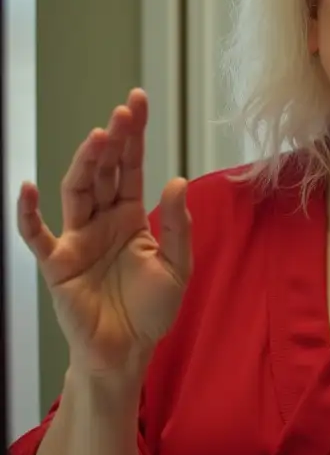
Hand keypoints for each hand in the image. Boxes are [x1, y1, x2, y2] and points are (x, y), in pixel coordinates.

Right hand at [17, 90, 191, 379]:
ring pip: (76, 192)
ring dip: (85, 163)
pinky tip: (28, 189)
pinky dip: (28, 214)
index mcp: (131, 217)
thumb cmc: (152, 310)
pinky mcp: (57, 264)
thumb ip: (177, 226)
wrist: (128, 352)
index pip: (131, 167)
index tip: (136, 102)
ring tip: (98, 137)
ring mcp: (77, 239)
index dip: (133, 136)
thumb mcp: (177, 266)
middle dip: (113, 141)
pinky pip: (37, 236)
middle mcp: (102, 221)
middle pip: (104, 172)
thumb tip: (176, 181)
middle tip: (123, 112)